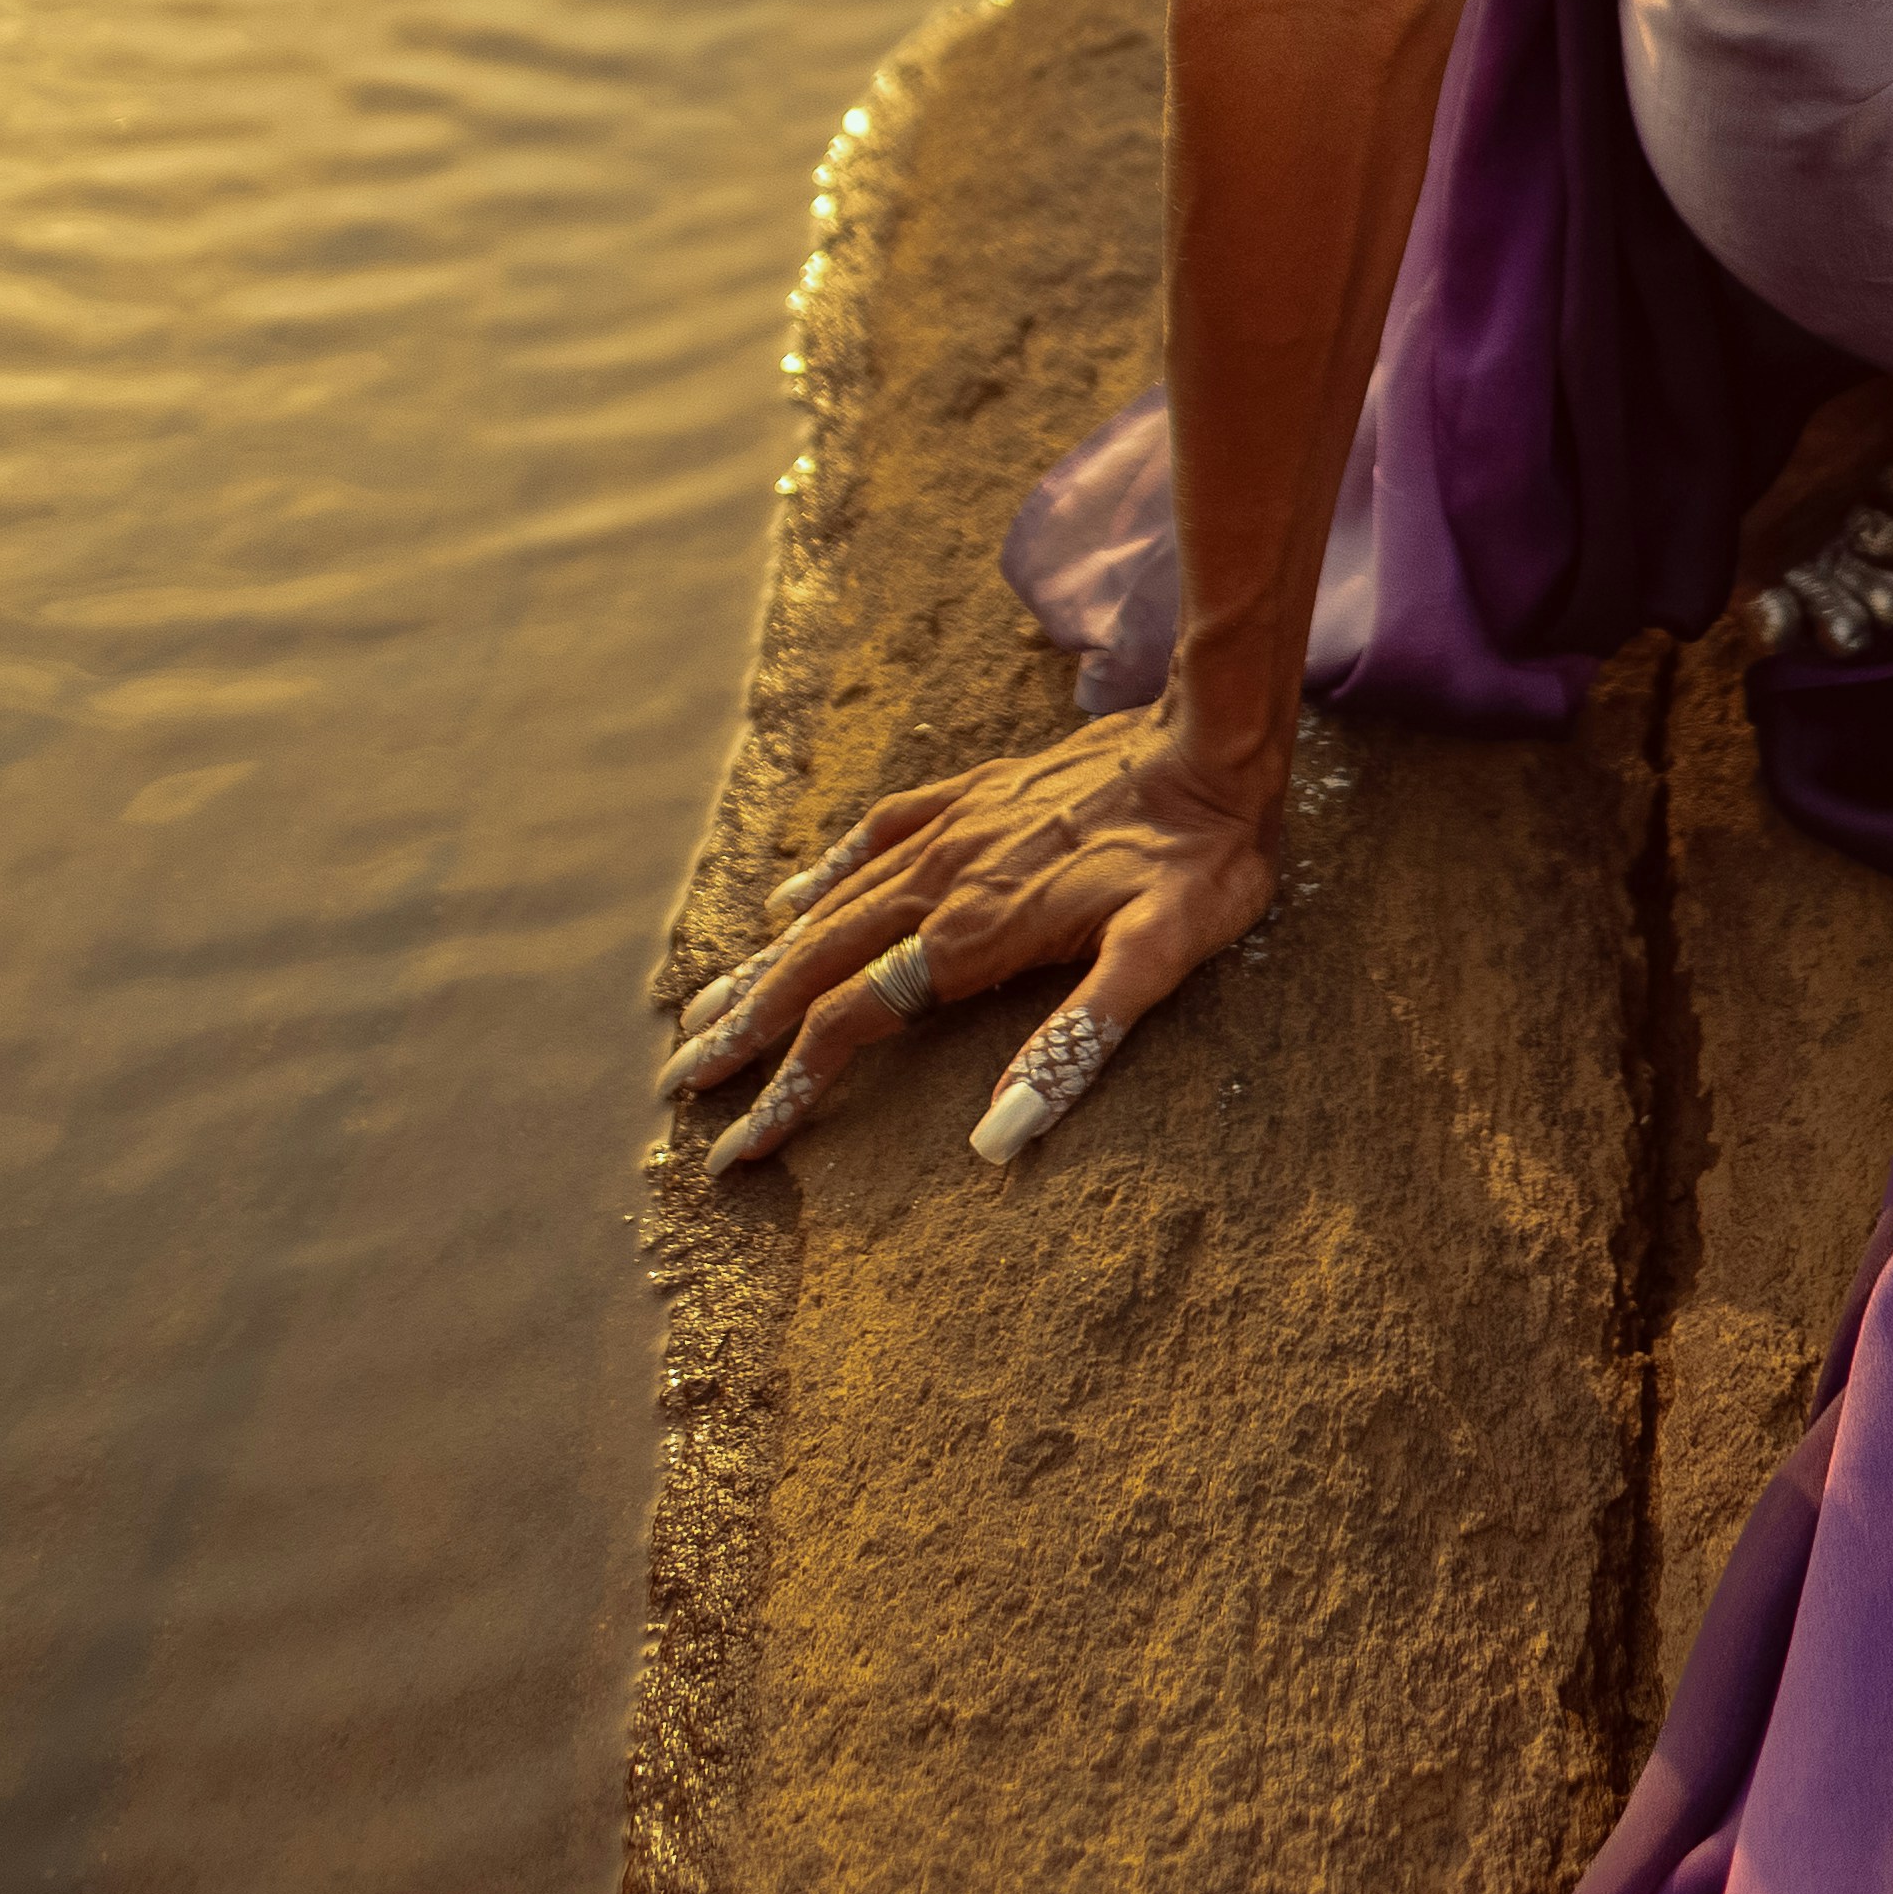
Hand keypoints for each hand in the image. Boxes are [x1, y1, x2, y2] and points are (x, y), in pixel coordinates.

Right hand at [651, 702, 1278, 1186]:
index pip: (845, 1027)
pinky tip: (789, 896)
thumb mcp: (1160, 960)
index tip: (734, 1152)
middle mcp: (939, 883)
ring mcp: (951, 833)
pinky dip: (823, 871)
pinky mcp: (974, 795)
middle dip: (740, 1033)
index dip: (786, 1093)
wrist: (1215, 741)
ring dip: (763, 964)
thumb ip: (1076, 1045)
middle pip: (811, 970)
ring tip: (706, 1008)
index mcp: (968, 936)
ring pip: (829, 908)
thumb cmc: (1200, 862)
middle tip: (678, 1085)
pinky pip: (874, 833)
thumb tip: (996, 1137)